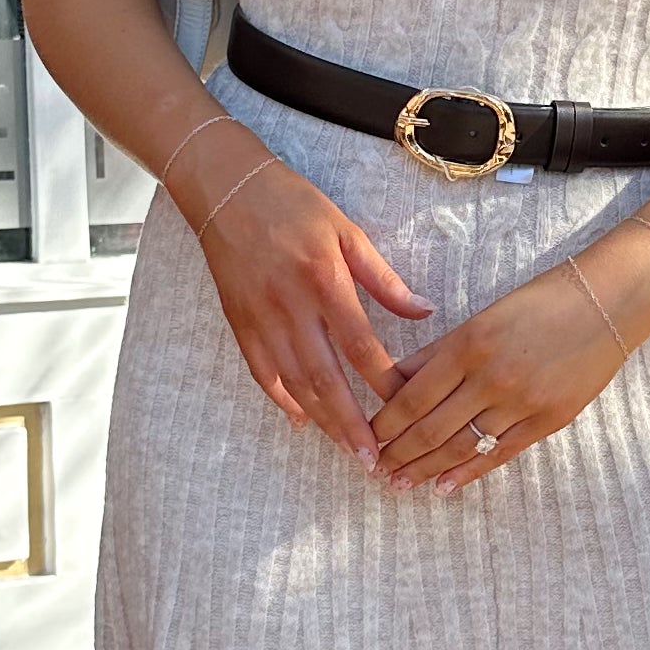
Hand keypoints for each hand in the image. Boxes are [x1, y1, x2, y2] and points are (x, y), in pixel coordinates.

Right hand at [184, 132, 431, 461]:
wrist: (226, 189)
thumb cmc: (293, 204)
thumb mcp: (347, 230)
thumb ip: (383, 277)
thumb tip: (423, 312)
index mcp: (324, 280)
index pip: (361, 345)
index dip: (384, 382)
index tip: (407, 408)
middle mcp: (290, 306)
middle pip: (325, 377)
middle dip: (351, 423)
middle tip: (373, 459)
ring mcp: (261, 318)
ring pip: (294, 382)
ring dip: (322, 420)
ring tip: (346, 449)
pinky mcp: (240, 322)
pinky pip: (263, 371)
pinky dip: (282, 400)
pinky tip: (302, 420)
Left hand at [365, 240, 649, 493]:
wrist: (609, 302)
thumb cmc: (541, 301)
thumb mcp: (483, 316)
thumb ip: (438, 352)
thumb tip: (395, 382)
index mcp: (469, 344)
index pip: (412, 397)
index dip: (384, 424)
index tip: (365, 438)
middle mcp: (492, 377)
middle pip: (430, 428)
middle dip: (398, 454)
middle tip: (374, 471)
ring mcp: (522, 403)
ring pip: (461, 447)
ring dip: (425, 470)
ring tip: (400, 484)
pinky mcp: (548, 420)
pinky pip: (499, 454)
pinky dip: (468, 473)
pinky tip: (444, 487)